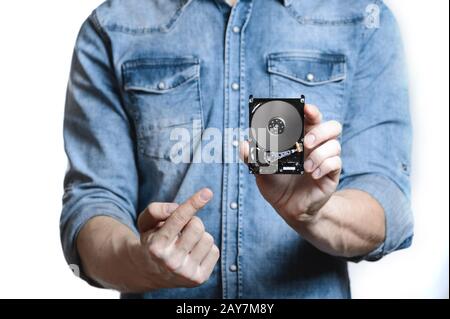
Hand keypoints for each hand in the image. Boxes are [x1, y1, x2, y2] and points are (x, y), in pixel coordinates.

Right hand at [131, 188, 219, 289]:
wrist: (152, 272)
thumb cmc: (153, 240)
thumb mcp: (146, 224)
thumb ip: (155, 210)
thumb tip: (176, 207)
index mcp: (156, 246)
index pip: (178, 218)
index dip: (193, 203)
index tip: (207, 192)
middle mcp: (170, 262)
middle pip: (197, 225)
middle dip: (192, 222)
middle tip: (182, 230)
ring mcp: (185, 273)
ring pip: (208, 238)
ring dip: (199, 236)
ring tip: (186, 244)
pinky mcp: (199, 279)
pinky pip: (215, 251)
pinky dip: (206, 248)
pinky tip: (193, 254)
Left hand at [241, 104, 341, 224]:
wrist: (289, 208)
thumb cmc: (276, 185)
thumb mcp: (260, 170)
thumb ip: (252, 156)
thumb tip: (243, 144)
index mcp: (300, 139)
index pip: (311, 118)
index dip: (311, 110)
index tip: (305, 108)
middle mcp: (316, 146)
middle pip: (332, 126)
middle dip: (320, 130)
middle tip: (306, 142)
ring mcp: (325, 159)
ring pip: (335, 144)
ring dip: (320, 153)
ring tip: (306, 166)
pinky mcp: (331, 173)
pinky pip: (336, 163)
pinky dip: (324, 166)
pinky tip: (312, 174)